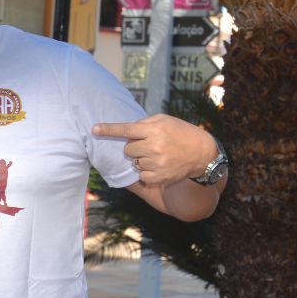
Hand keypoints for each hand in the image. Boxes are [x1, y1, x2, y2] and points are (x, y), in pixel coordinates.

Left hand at [92, 114, 216, 186]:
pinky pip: (141, 175)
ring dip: (142, 159)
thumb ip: (144, 123)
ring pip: (134, 162)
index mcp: (154, 130)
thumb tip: (126, 130)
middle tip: (149, 145)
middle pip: (127, 149)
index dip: (109, 130)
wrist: (202, 153)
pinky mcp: (160, 177)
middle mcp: (155, 146)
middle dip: (134, 147)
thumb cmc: (180, 133)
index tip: (94, 129)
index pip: (127, 129)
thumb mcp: (165, 120)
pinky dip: (146, 171)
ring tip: (158, 155)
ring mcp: (157, 163)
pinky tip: (159, 166)